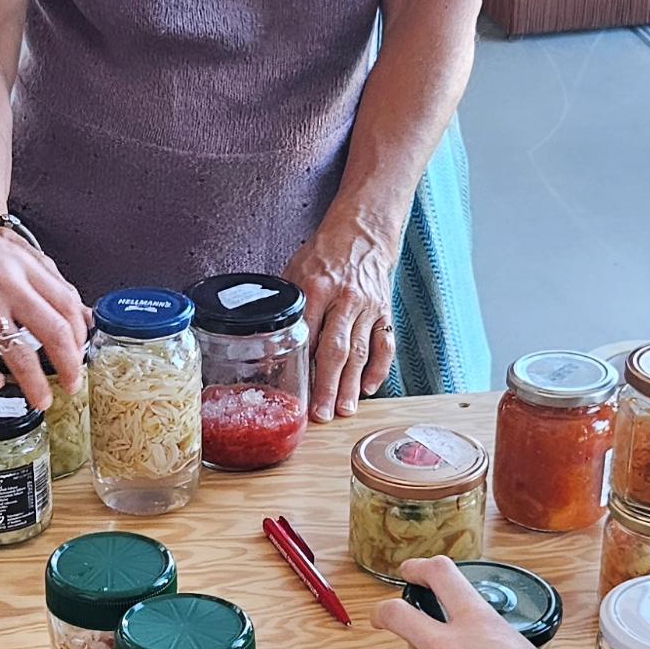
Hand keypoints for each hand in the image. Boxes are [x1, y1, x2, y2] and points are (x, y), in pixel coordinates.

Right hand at [0, 199, 87, 409]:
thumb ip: (27, 275)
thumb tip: (56, 302)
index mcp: (19, 264)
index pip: (67, 305)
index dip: (79, 336)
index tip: (79, 353)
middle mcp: (6, 285)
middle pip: (56, 334)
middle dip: (70, 367)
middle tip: (72, 385)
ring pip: (22, 357)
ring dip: (36, 386)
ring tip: (40, 400)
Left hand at [284, 218, 396, 420]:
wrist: (363, 233)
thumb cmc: (323, 255)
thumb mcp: (294, 271)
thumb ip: (285, 306)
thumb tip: (264, 342)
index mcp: (316, 287)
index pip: (308, 333)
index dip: (301, 365)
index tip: (293, 392)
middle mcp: (345, 299)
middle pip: (336, 349)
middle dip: (328, 385)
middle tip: (322, 414)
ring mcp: (368, 307)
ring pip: (361, 351)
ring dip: (351, 384)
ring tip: (344, 410)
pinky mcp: (385, 312)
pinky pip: (385, 344)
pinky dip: (379, 368)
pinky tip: (368, 388)